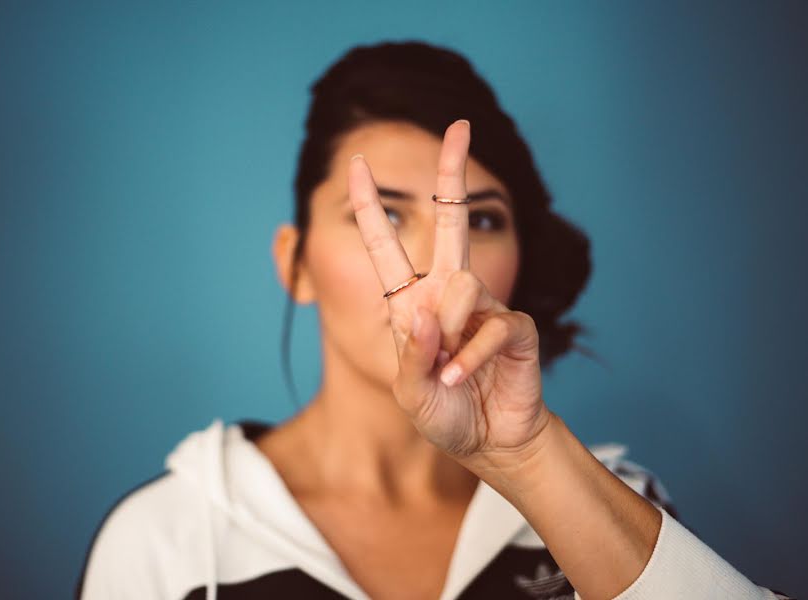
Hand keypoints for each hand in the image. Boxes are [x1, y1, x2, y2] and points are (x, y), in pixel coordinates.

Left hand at [347, 119, 551, 462]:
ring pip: (462, 285)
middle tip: (460, 125)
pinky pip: (493, 325)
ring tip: (448, 373)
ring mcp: (484, 306)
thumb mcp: (409, 391)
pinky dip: (471, 358)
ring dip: (448, 334)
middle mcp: (447, 294)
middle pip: (451, 223)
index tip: (359, 164)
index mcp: (412, 303)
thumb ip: (413, 353)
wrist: (488, 444)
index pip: (387, 247)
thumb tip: (426, 309)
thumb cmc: (443, 414)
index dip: (373, 206)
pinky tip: (462, 380)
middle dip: (454, 173)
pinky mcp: (515, 326)